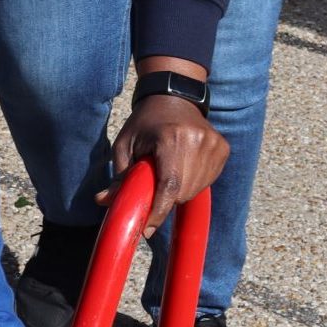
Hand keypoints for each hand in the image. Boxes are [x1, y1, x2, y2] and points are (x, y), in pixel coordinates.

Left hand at [98, 95, 228, 237]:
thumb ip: (118, 176)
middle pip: (182, 192)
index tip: (147, 229)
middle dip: (165, 198)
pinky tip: (183, 165)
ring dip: (179, 190)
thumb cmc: (144, 123)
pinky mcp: (223, 149)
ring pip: (195, 190)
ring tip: (168, 169)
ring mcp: (214, 144)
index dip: (159, 210)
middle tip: (153, 183)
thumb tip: (103, 202)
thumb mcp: (125, 145)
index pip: (170, 185)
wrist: (174, 98)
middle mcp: (198, 140)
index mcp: (172, 138)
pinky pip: (207, 181)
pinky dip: (192, 182)